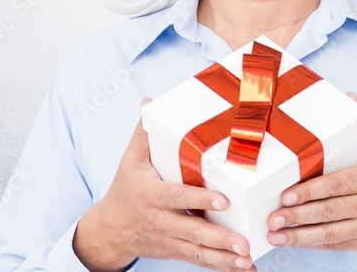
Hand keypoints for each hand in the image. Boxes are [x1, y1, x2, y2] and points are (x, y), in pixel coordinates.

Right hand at [73, 100, 255, 271]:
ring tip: (248, 259)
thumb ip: (144, 132)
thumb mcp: (131, 159)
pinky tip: (244, 269)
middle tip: (244, 243)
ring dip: (224, 258)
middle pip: (192, 231)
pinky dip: (221, 267)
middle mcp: (160, 221)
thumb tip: (149, 101)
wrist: (108, 230)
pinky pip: (199, 261)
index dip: (200, 199)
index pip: (178, 198)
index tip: (223, 201)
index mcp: (151, 195)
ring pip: (198, 251)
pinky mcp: (175, 251)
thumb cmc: (126, 187)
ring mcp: (168, 239)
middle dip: (219, 239)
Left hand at [265, 97, 356, 264]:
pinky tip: (293, 241)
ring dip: (299, 236)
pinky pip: (335, 244)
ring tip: (275, 234)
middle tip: (272, 218)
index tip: (285, 195)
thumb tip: (350, 95)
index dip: (310, 191)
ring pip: (330, 233)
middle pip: (330, 210)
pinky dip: (312, 244)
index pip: (336, 184)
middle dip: (298, 215)